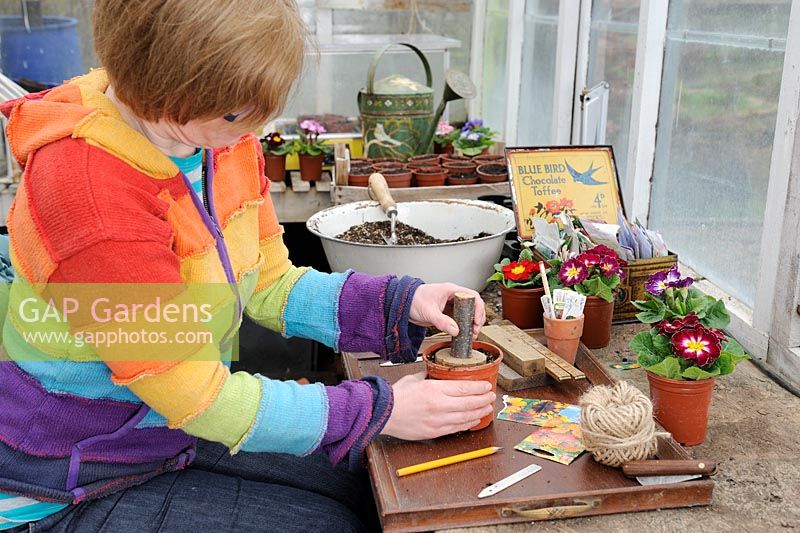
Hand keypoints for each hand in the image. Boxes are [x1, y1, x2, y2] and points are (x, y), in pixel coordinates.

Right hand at [381, 372, 495, 439]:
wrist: (383, 414)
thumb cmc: (396, 396)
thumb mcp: (414, 379)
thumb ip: (429, 376)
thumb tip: (438, 373)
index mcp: (434, 389)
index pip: (464, 388)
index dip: (479, 387)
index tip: (486, 386)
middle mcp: (439, 405)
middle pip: (469, 403)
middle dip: (484, 399)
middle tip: (491, 397)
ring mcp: (438, 420)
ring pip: (466, 417)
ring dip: (479, 412)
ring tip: (487, 408)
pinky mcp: (435, 432)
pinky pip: (457, 428)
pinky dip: (468, 424)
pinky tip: (474, 420)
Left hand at [409, 283, 485, 338]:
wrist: (402, 304)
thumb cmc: (413, 300)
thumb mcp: (428, 311)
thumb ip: (442, 321)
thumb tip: (455, 331)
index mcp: (451, 290)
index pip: (472, 296)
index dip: (478, 308)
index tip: (476, 320)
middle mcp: (452, 297)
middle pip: (472, 305)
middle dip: (476, 318)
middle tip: (475, 330)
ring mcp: (450, 305)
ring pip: (467, 313)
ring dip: (470, 324)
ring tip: (471, 334)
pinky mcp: (446, 313)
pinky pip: (458, 319)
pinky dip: (462, 327)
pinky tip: (462, 334)